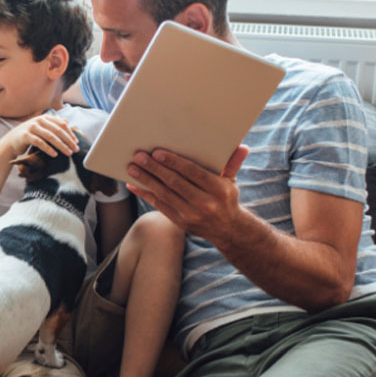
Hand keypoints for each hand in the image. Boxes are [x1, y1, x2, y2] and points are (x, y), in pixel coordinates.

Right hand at [1, 114, 78, 158]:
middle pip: (58, 131)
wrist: (11, 141)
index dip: (70, 133)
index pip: (61, 124)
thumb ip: (53, 124)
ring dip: (61, 146)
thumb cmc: (28, 135)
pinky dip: (48, 149)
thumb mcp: (41, 127)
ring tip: (68, 153)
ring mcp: (32, 128)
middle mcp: (39, 121)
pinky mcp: (26, 136)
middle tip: (75, 149)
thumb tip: (67, 122)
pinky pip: (40, 143)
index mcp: (45, 117)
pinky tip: (55, 155)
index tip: (76, 142)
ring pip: (51, 137)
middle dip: (68, 141)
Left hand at [125, 145, 249, 241]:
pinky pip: (159, 205)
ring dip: (146, 180)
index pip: (192, 172)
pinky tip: (133, 185)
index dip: (173, 162)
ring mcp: (191, 214)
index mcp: (218, 189)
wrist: (228, 230)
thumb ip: (232, 163)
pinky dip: (145, 194)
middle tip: (139, 156)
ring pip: (164, 194)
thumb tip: (242, 147)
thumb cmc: (226, 198)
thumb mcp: (231, 181)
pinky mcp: (181, 222)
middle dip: (154, 168)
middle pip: (174, 182)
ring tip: (132, 168)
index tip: (157, 153)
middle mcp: (205, 203)